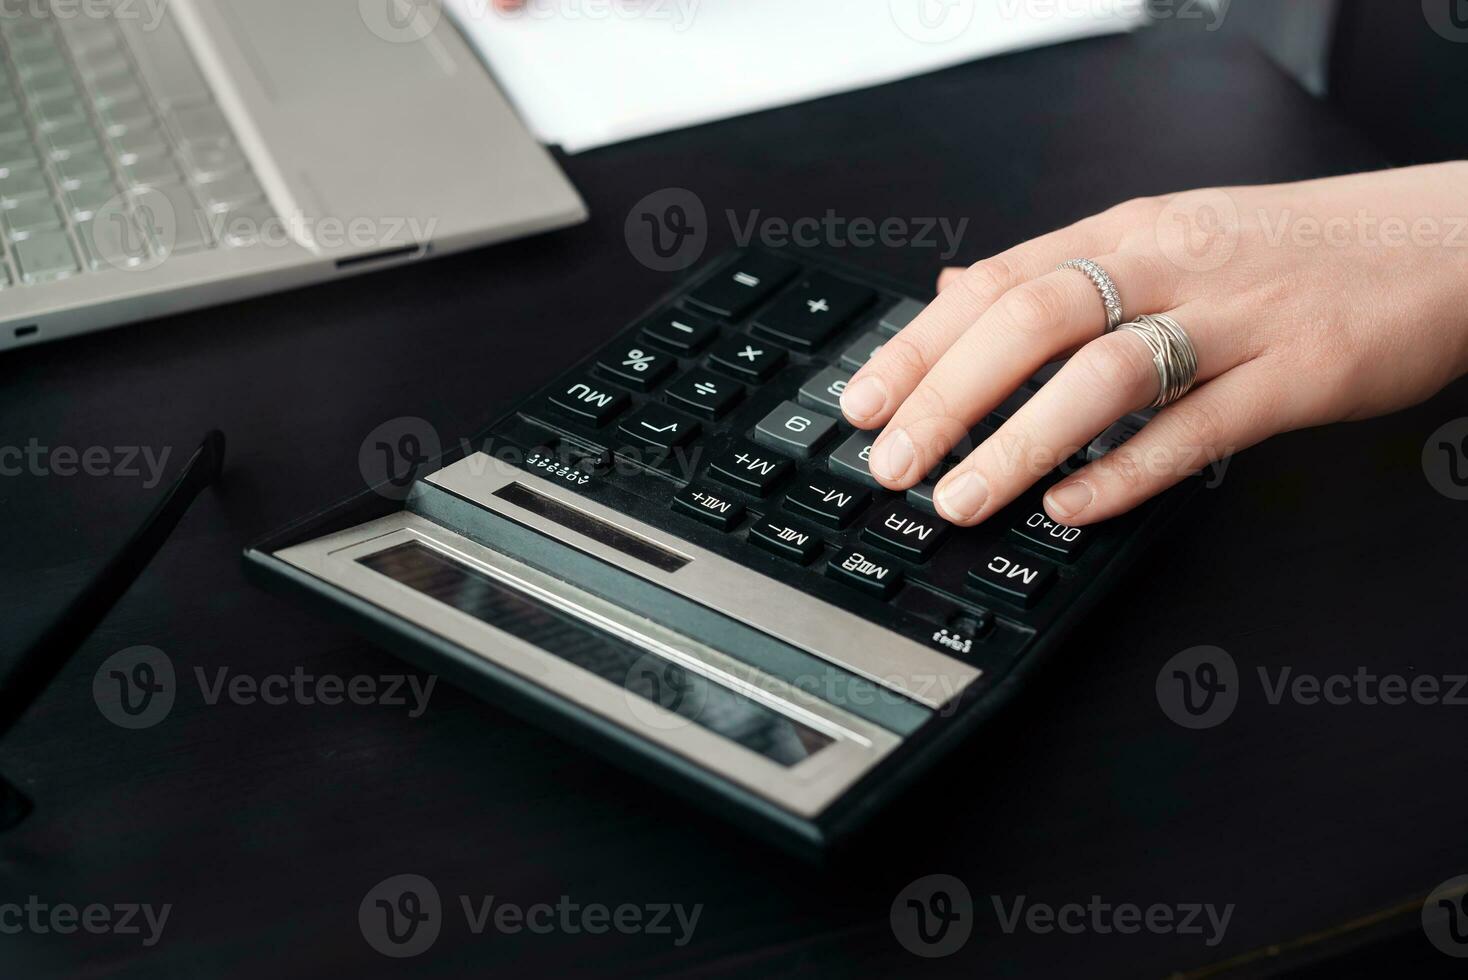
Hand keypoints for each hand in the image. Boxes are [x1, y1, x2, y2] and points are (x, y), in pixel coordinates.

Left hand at [840, 162, 1467, 526]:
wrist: (1443, 239)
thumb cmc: (1292, 251)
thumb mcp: (1166, 239)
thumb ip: (1059, 273)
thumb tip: (953, 295)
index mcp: (1129, 232)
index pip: (996, 283)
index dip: (919, 347)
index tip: (863, 403)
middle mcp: (1171, 264)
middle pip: (1033, 320)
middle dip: (948, 397)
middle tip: (893, 463)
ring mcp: (1237, 318)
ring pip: (1107, 372)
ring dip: (1019, 440)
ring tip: (962, 497)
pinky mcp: (1300, 373)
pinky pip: (1201, 428)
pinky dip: (1127, 471)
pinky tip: (1072, 505)